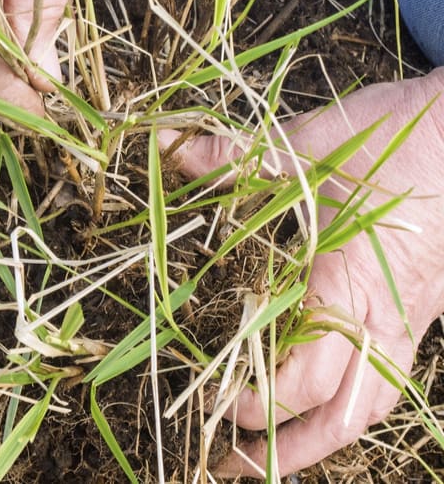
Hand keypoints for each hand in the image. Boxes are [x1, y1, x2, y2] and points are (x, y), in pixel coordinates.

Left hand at [159, 67, 443, 476]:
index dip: (250, 402)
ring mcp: (405, 327)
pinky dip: (343, 413)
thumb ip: (241, 159)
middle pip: (333, 416)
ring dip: (312, 444)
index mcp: (348, 288)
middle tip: (224, 462)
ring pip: (364, 411)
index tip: (205, 402)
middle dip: (278, 448)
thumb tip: (176, 152)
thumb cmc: (401, 139)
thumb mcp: (316, 143)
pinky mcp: (416, 321)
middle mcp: (380, 322)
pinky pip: (381, 387)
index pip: (298, 378)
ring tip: (262, 462)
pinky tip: (312, 414)